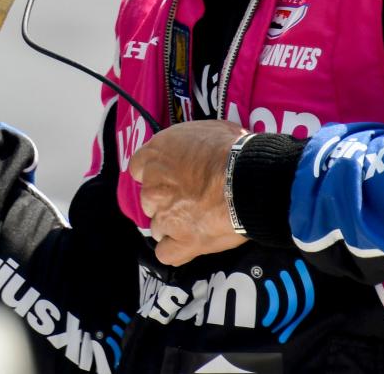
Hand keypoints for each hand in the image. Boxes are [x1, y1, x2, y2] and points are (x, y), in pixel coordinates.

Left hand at [129, 120, 248, 266]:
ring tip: (198, 221)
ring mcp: (164, 216)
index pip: (138, 166)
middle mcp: (153, 186)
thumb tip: (196, 149)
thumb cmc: (232, 149)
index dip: (154, 172)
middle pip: (150, 199)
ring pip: (157, 226)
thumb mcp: (207, 130)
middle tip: (192, 198)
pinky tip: (191, 243)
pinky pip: (166, 253)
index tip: (169, 176)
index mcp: (156, 154)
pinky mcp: (180, 243)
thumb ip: (189, 144)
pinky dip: (176, 250)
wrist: (246, 180)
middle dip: (167, 200)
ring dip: (173, 225)